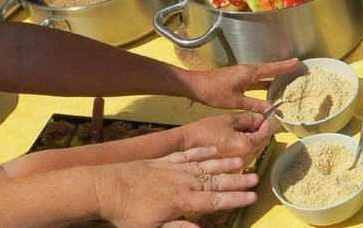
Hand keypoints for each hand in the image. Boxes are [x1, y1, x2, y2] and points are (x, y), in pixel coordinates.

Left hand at [93, 147, 258, 227]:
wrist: (106, 187)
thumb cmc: (128, 213)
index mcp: (182, 200)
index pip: (215, 200)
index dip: (235, 199)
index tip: (252, 196)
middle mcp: (182, 181)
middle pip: (216, 181)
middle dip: (237, 180)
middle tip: (256, 177)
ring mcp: (174, 169)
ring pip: (205, 165)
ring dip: (224, 163)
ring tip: (242, 159)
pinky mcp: (164, 161)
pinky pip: (188, 154)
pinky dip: (202, 152)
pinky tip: (214, 149)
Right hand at [181, 114, 272, 169]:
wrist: (186, 145)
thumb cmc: (204, 130)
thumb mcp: (227, 120)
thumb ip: (247, 120)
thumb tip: (260, 119)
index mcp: (245, 145)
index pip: (265, 135)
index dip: (267, 125)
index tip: (265, 119)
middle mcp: (244, 158)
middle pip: (262, 145)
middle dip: (262, 133)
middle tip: (257, 124)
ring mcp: (238, 166)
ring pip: (254, 152)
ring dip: (254, 142)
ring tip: (247, 131)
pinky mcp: (231, 170)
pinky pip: (245, 158)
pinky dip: (246, 149)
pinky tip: (238, 141)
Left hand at [188, 58, 299, 112]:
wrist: (195, 85)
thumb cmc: (214, 92)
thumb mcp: (235, 101)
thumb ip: (254, 104)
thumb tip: (270, 109)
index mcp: (249, 73)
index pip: (271, 69)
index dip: (285, 66)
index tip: (298, 62)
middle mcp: (247, 70)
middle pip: (269, 69)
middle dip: (282, 69)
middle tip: (296, 69)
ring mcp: (242, 73)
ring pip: (262, 74)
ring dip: (273, 75)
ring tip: (286, 79)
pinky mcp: (237, 78)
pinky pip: (255, 78)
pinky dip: (264, 81)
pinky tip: (268, 87)